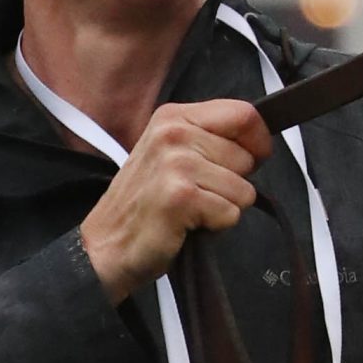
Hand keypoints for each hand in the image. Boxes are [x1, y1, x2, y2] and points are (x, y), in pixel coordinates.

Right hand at [78, 100, 273, 304]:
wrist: (103, 248)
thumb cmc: (145, 204)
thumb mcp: (173, 154)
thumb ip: (212, 139)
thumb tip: (260, 143)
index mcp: (173, 117)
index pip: (245, 114)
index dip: (258, 142)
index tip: (251, 159)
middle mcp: (173, 133)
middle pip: (248, 157)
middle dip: (234, 182)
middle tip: (195, 193)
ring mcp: (175, 164)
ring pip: (244, 189)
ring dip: (223, 206)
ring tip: (188, 209)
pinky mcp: (180, 196)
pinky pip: (231, 213)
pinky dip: (215, 226)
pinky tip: (185, 223)